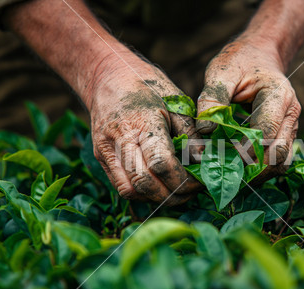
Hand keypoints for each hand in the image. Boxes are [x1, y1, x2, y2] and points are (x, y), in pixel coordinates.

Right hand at [86, 54, 202, 204]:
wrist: (105, 75)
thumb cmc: (145, 84)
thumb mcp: (174, 99)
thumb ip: (190, 131)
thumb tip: (203, 160)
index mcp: (141, 122)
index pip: (161, 164)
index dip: (184, 180)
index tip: (201, 181)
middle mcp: (118, 139)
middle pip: (145, 184)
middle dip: (173, 195)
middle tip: (193, 191)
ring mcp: (105, 150)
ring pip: (130, 191)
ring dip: (156, 198)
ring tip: (177, 191)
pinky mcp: (100, 157)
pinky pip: (121, 187)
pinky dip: (143, 193)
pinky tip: (159, 185)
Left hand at [196, 39, 300, 182]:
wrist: (259, 56)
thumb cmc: (240, 62)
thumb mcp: (222, 71)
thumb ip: (213, 97)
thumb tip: (206, 130)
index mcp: (278, 96)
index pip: (266, 133)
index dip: (244, 150)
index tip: (219, 157)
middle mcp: (290, 115)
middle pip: (278, 155)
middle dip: (251, 168)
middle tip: (222, 171)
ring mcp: (290, 128)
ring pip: (281, 164)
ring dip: (256, 174)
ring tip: (229, 173)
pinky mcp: (284, 137)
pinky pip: (276, 162)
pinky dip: (259, 170)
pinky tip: (237, 168)